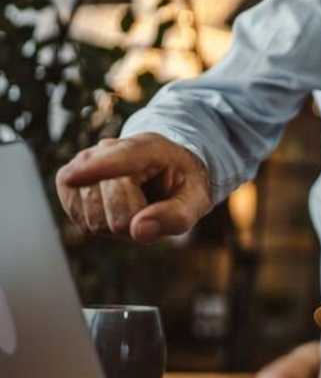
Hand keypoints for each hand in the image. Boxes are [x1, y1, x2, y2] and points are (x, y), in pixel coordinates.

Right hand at [55, 133, 212, 241]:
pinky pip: (78, 220)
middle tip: (151, 208)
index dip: (97, 168)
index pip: (122, 157)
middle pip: (113, 204)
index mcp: (149, 147)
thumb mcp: (197, 198)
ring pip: (92, 217)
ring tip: (134, 206)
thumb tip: (138, 230)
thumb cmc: (180, 183)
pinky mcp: (66, 181)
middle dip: (135, 218)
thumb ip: (177, 215)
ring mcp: (83, 164)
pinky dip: (100, 225)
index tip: (72, 176)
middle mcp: (109, 148)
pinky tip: (114, 210)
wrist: (163, 169)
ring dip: (117, 225)